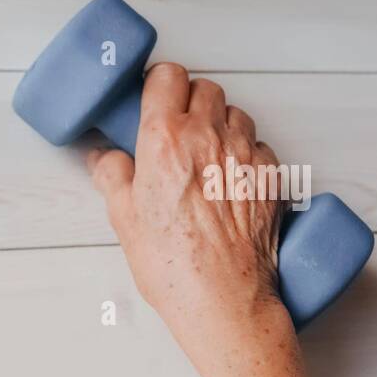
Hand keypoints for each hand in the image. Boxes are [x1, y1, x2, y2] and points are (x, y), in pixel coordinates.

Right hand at [88, 62, 291, 376]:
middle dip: (188, 102)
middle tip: (174, 130)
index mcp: (166, 140)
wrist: (223, 299)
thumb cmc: (174, 265)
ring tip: (203, 155)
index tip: (152, 98)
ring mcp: (246, 155)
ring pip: (235, 113)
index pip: (167, 77)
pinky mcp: (272, 177)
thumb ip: (112, 176)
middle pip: (204, 88)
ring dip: (219, 124)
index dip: (158, 85)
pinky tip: (228, 180)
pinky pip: (258, 146)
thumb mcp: (123, 218)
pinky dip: (244, 154)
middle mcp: (210, 138)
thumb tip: (104, 158)